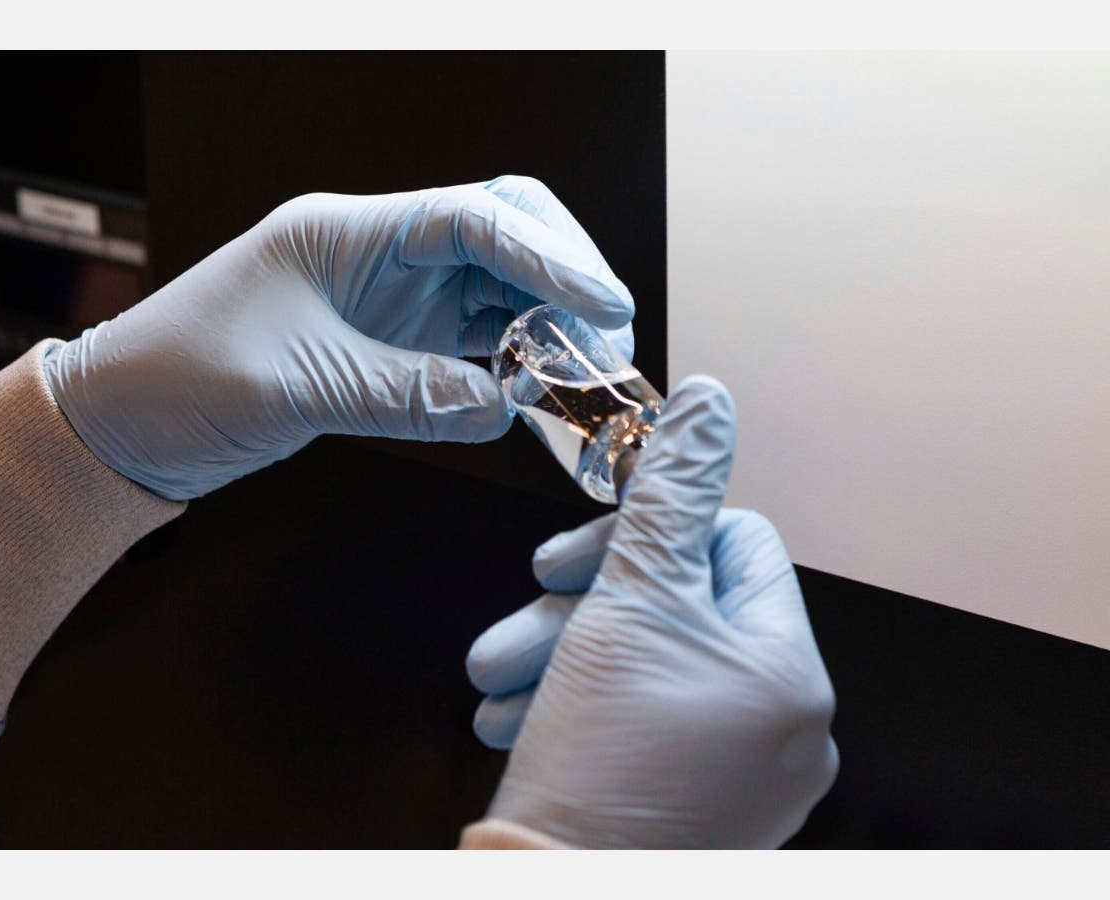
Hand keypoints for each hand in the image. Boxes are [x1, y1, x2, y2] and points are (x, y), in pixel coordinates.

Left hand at [44, 176, 633, 499]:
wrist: (125, 422)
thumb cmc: (177, 381)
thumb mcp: (297, 388)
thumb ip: (406, 394)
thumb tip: (503, 405)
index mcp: (348, 233)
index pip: (473, 220)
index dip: (550, 257)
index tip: (606, 304)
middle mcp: (378, 254)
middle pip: (502, 236)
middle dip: (565, 278)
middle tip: (608, 341)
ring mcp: (388, 298)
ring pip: (498, 289)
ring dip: (549, 325)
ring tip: (587, 373)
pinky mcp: (390, 343)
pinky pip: (474, 340)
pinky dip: (515, 362)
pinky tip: (540, 392)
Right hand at [465, 376, 838, 847]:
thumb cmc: (597, 772)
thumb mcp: (629, 601)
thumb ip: (671, 493)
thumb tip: (708, 404)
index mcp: (787, 671)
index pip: (733, 544)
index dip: (647, 535)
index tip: (578, 557)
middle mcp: (782, 726)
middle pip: (678, 608)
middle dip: (583, 606)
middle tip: (525, 621)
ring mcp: (741, 773)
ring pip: (647, 664)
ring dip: (562, 657)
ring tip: (500, 684)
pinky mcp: (695, 806)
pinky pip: (640, 721)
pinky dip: (579, 707)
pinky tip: (522, 718)